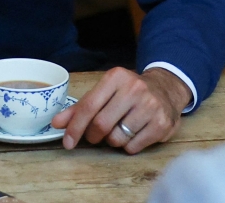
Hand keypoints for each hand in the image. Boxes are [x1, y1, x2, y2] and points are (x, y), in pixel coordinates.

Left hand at [51, 67, 190, 154]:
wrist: (167, 89)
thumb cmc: (129, 92)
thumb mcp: (106, 91)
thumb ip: (81, 107)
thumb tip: (57, 123)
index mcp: (116, 77)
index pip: (89, 105)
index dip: (75, 127)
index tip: (67, 142)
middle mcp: (135, 89)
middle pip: (101, 124)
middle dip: (93, 136)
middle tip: (95, 135)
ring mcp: (150, 106)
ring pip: (117, 138)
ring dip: (112, 141)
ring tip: (119, 129)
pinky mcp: (161, 124)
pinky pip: (133, 147)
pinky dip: (128, 146)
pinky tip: (134, 133)